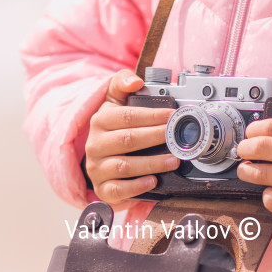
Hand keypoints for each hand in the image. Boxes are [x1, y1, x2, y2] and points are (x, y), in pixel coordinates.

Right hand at [84, 69, 180, 203]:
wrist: (100, 158)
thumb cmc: (114, 128)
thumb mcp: (114, 101)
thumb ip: (122, 82)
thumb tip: (135, 81)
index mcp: (100, 121)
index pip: (127, 116)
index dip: (152, 115)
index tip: (172, 116)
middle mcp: (95, 144)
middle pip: (128, 140)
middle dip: (155, 137)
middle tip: (176, 137)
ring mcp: (97, 167)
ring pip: (125, 166)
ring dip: (152, 163)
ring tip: (173, 160)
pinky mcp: (102, 188)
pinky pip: (118, 189)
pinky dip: (136, 187)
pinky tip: (153, 181)